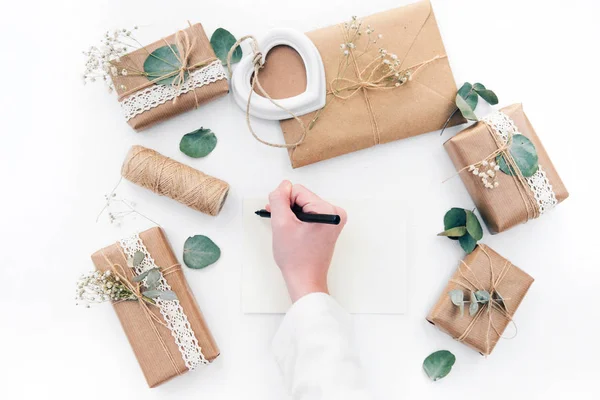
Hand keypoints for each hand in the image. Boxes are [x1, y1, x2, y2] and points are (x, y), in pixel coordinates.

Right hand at [267, 181, 346, 301]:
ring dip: (292, 215)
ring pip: (304, 206)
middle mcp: (335, 213)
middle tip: (280, 224)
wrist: (305, 280)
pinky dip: (298, 220)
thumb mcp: (281, 223)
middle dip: (288, 208)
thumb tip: (282, 185)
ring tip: (286, 230)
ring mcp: (333, 221)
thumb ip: (279, 199)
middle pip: (302, 198)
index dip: (283, 202)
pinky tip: (292, 231)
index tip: (279, 218)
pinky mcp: (329, 227)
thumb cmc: (296, 258)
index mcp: (328, 211)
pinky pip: (309, 214)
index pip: (298, 191)